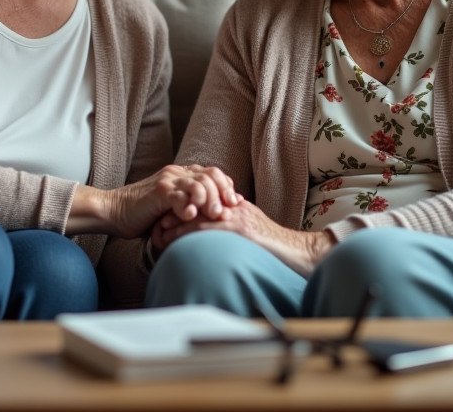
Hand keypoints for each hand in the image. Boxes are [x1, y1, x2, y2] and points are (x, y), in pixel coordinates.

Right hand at [68, 165, 241, 238]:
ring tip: (213, 216)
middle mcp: (177, 173)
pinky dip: (188, 206)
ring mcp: (168, 181)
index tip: (235, 204)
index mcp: (183, 174)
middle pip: (211, 175)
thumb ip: (191, 206)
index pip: (214, 173)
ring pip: (199, 183)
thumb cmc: (145, 215)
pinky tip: (191, 216)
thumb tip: (218, 216)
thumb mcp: (173, 208)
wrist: (114, 211)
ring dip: (210, 200)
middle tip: (227, 212)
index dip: (227, 187)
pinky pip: (179, 196)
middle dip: (223, 194)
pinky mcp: (158, 192)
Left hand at [152, 200, 334, 276]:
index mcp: (235, 205)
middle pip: (195, 204)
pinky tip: (171, 241)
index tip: (164, 218)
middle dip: (172, 214)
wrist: (298, 251)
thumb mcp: (253, 230)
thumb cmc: (276, 247)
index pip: (202, 200)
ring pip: (196, 214)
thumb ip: (235, 226)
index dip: (182, 208)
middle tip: (153, 224)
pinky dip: (185, 234)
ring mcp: (236, 216)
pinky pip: (206, 228)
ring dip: (173, 225)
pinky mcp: (239, 229)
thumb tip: (216, 233)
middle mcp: (234, 206)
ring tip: (156, 236)